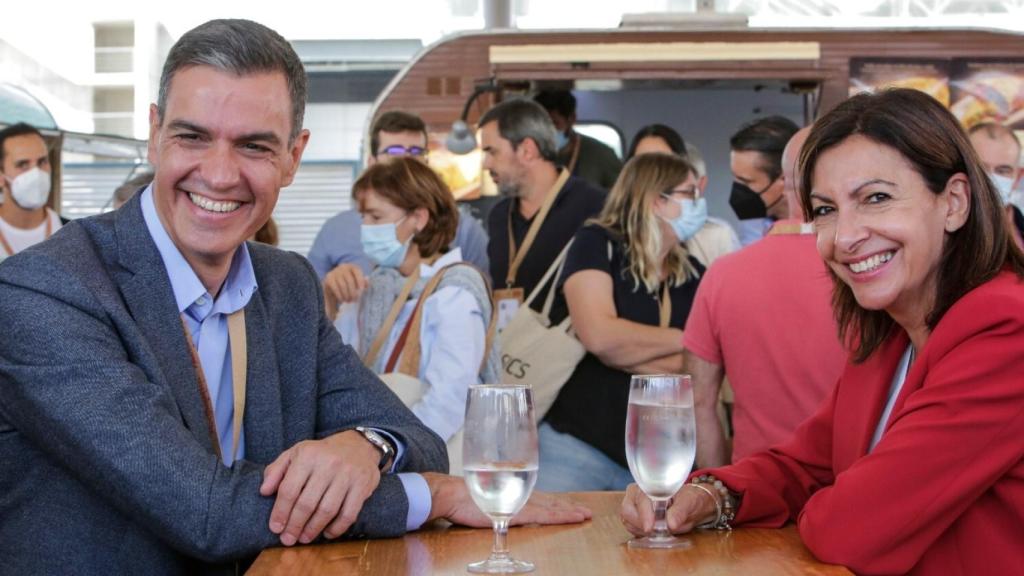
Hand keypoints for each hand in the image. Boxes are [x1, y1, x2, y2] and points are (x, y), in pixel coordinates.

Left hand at [260, 430, 382, 544]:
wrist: (358, 445)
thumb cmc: (321, 454)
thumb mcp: (295, 453)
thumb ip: (276, 471)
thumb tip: (264, 491)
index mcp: (308, 455)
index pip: (289, 489)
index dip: (280, 512)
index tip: (275, 528)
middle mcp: (328, 463)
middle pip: (307, 503)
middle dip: (295, 525)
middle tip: (288, 539)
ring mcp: (347, 475)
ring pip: (327, 510)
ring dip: (313, 529)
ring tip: (304, 538)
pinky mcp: (363, 485)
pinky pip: (349, 514)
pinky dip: (337, 528)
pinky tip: (327, 533)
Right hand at [323, 264, 368, 316]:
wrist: (333, 284)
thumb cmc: (349, 283)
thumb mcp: (357, 282)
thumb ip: (363, 282)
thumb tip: (367, 281)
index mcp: (353, 267)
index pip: (357, 272)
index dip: (360, 281)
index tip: (362, 290)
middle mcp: (343, 267)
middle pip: (350, 281)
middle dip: (353, 292)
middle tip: (354, 300)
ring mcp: (335, 272)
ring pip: (343, 285)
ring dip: (347, 295)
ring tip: (349, 301)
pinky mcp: (328, 278)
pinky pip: (336, 288)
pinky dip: (340, 295)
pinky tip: (342, 299)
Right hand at [422, 472, 591, 527]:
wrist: (452, 494)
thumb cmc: (463, 497)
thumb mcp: (482, 498)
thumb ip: (494, 501)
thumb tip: (497, 507)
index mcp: (512, 491)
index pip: (540, 497)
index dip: (556, 502)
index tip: (570, 506)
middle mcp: (519, 494)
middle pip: (550, 501)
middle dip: (568, 507)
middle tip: (585, 512)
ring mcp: (519, 503)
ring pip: (551, 508)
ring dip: (569, 512)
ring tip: (584, 515)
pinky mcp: (516, 513)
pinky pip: (544, 515)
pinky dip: (560, 517)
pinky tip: (572, 518)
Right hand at [620, 483, 715, 535]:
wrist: (689, 506)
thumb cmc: (688, 499)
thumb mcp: (689, 503)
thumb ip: (680, 511)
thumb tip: (671, 523)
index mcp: (649, 484)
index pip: (640, 499)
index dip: (644, 514)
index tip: (650, 527)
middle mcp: (637, 493)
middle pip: (627, 510)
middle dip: (639, 523)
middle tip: (654, 532)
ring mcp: (633, 505)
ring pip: (627, 520)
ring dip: (641, 529)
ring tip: (659, 531)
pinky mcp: (634, 518)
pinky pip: (631, 528)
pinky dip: (641, 533)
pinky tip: (654, 532)